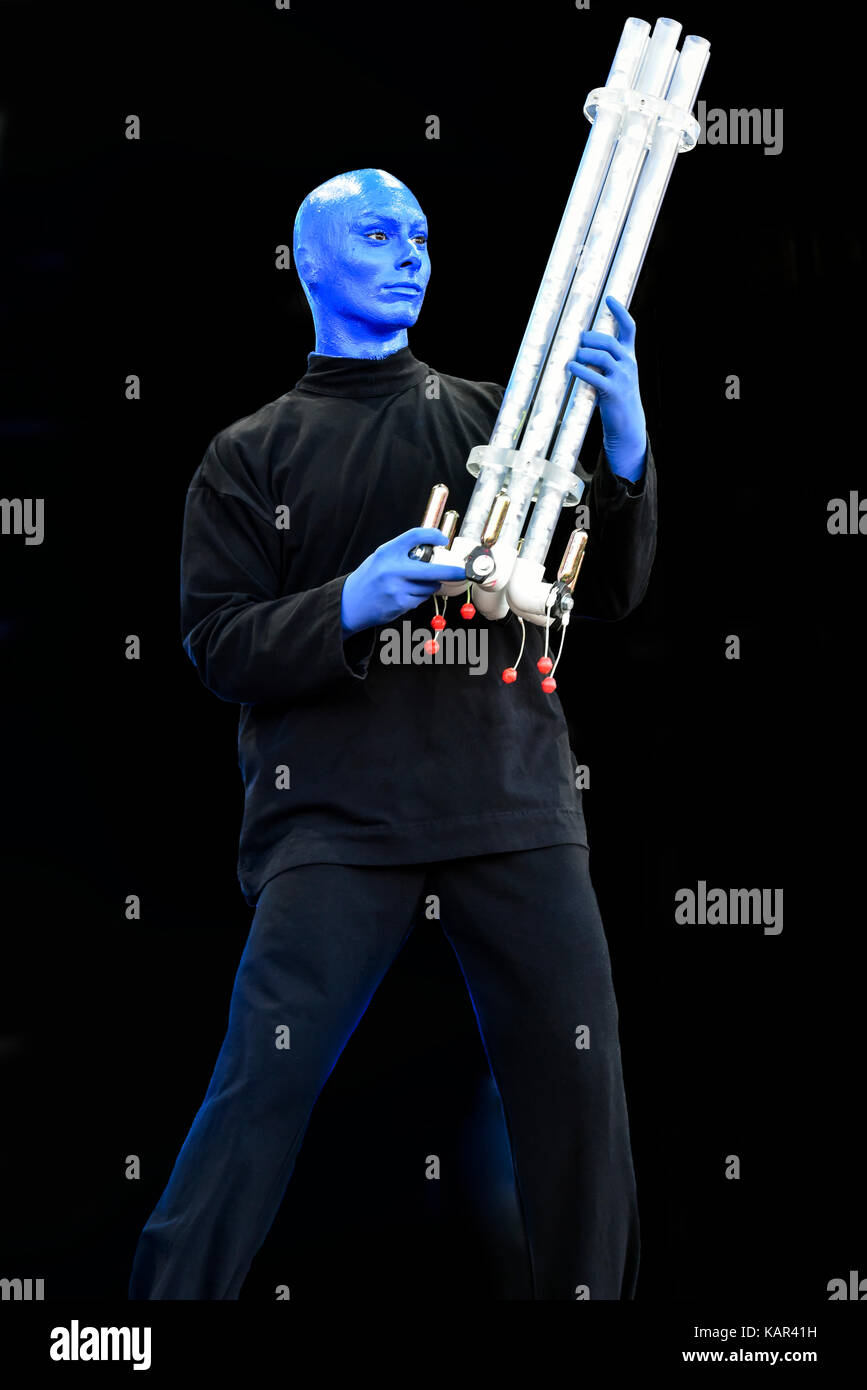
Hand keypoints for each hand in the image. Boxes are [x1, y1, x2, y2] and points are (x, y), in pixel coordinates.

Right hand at [341, 527, 466, 637]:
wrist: (349, 603)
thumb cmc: (369, 578)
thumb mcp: (381, 557)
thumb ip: (403, 552)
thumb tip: (434, 549)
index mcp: (387, 551)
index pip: (415, 535)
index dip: (433, 534)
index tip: (442, 539)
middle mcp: (392, 568)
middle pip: (434, 569)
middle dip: (452, 571)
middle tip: (462, 571)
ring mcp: (397, 588)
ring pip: (429, 587)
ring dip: (430, 585)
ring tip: (414, 584)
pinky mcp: (400, 604)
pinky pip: (421, 599)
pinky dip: (420, 596)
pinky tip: (405, 595)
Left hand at [566, 294, 646, 482]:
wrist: (628, 424)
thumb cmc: (616, 397)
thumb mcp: (615, 375)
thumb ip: (604, 360)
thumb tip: (580, 345)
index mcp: (629, 356)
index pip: (629, 328)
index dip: (620, 312)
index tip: (609, 298)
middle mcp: (628, 363)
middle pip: (608, 341)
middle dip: (591, 338)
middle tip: (578, 339)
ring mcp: (623, 377)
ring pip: (602, 356)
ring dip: (584, 353)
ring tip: (573, 357)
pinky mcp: (614, 392)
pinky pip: (595, 376)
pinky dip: (581, 370)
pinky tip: (571, 367)